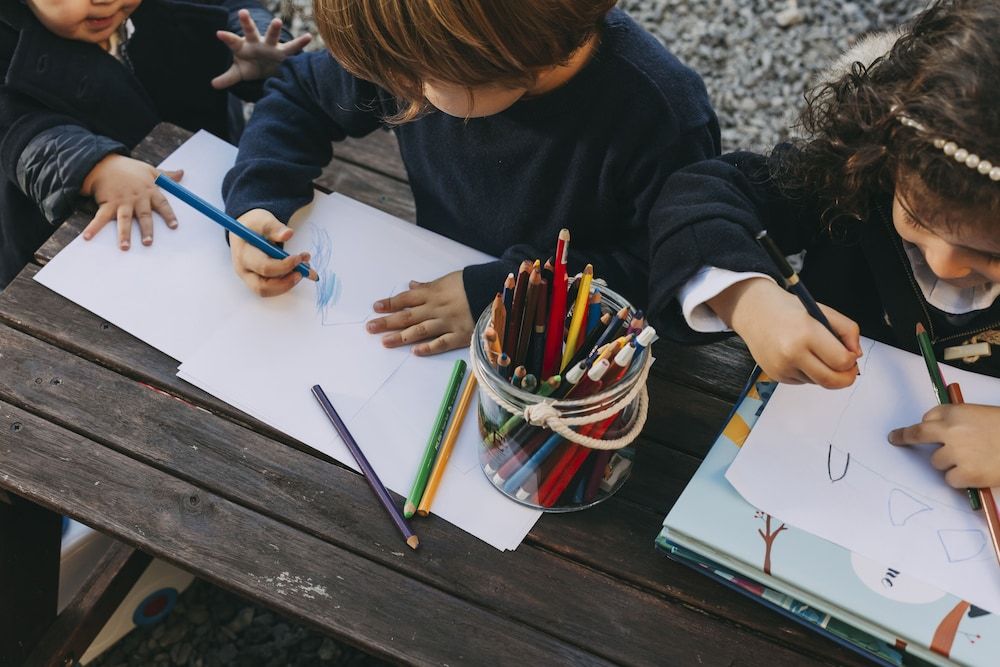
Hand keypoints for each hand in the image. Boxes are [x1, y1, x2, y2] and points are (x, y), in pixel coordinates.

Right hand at [81, 155, 181, 249]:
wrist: (103, 162)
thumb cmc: (129, 169)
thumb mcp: (149, 170)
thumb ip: (167, 176)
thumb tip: (182, 173)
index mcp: (149, 191)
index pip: (162, 204)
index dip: (168, 215)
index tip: (174, 226)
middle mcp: (136, 198)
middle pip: (144, 215)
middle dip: (147, 229)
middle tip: (148, 243)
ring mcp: (121, 201)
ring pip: (124, 219)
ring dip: (124, 234)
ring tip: (125, 247)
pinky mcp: (106, 203)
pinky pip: (100, 217)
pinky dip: (93, 227)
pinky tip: (87, 237)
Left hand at [211, 9, 311, 88]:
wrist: (267, 66)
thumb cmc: (251, 66)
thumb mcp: (239, 72)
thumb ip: (227, 77)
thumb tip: (213, 84)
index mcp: (243, 47)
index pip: (233, 41)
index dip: (227, 38)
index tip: (218, 33)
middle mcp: (256, 43)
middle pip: (251, 32)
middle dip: (247, 23)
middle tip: (243, 12)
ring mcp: (270, 46)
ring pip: (271, 36)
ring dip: (274, 29)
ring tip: (277, 21)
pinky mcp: (283, 52)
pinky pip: (293, 47)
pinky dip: (301, 42)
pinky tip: (309, 36)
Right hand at [230, 208, 310, 296]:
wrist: (247, 230)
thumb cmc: (255, 225)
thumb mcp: (264, 220)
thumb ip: (275, 228)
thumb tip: (288, 234)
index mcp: (243, 254)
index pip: (264, 267)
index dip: (284, 266)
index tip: (298, 258)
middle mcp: (244, 270)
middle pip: (262, 287)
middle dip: (286, 282)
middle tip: (303, 272)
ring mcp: (249, 278)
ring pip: (269, 291)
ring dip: (289, 283)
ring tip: (305, 269)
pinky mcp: (258, 281)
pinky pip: (273, 288)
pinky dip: (288, 282)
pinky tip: (300, 271)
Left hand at [366, 271, 474, 355]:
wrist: (496, 291)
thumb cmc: (472, 284)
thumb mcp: (449, 279)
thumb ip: (429, 286)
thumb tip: (412, 286)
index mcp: (433, 293)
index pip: (406, 298)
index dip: (390, 303)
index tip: (375, 308)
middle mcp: (436, 308)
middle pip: (407, 315)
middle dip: (387, 322)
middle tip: (370, 327)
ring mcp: (448, 322)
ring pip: (420, 330)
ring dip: (401, 337)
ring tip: (384, 342)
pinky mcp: (460, 335)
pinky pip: (441, 342)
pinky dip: (428, 347)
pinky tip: (415, 351)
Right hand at [708, 277, 861, 387]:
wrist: (754, 312)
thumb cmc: (789, 311)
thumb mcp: (823, 311)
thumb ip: (848, 330)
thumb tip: (856, 355)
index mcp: (806, 333)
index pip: (841, 361)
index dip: (852, 361)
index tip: (851, 355)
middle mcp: (791, 353)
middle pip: (832, 381)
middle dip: (846, 377)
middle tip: (848, 368)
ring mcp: (782, 367)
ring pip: (818, 382)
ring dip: (824, 372)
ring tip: (813, 352)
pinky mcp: (776, 376)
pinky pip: (804, 381)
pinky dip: (808, 372)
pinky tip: (798, 355)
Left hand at [889, 404, 999, 487]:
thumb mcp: (980, 416)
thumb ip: (958, 422)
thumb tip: (939, 434)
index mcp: (956, 413)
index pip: (927, 417)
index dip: (922, 425)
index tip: (901, 430)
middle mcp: (951, 430)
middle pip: (918, 434)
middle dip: (905, 437)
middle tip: (897, 439)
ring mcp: (957, 452)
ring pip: (936, 461)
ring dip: (949, 463)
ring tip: (974, 460)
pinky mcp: (966, 473)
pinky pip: (950, 479)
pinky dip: (960, 480)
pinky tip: (976, 473)